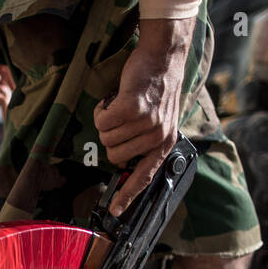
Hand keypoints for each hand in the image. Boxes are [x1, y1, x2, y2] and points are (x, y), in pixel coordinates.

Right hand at [93, 17, 195, 215]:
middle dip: (110, 137)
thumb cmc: (156, 88)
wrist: (163, 57)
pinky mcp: (133, 107)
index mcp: (165, 144)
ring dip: (106, 120)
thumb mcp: (161, 120)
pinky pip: (102, 121)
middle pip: (115, 155)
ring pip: (106, 137)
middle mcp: (158, 137)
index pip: (144, 178)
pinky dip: (102, 110)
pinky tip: (114, 99)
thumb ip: (146, 142)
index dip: (127, 196)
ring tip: (120, 106)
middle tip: (121, 119)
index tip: (115, 211)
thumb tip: (122, 162)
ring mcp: (147, 123)